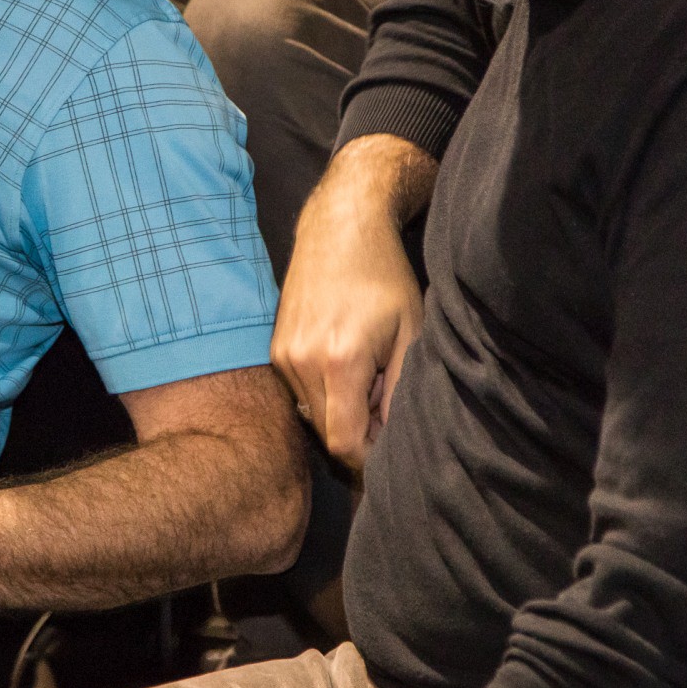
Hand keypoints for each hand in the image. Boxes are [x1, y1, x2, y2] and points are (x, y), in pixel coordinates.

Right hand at [271, 189, 423, 470]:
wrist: (340, 229)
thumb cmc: (385, 277)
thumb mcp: (410, 334)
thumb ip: (401, 392)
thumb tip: (391, 438)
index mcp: (339, 362)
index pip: (344, 444)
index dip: (369, 458)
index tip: (391, 448)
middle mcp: (302, 363)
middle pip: (327, 433)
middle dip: (360, 431)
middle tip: (386, 400)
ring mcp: (283, 356)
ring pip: (313, 414)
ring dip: (341, 410)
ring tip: (368, 374)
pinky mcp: (275, 349)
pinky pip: (301, 392)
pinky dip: (325, 391)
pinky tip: (345, 362)